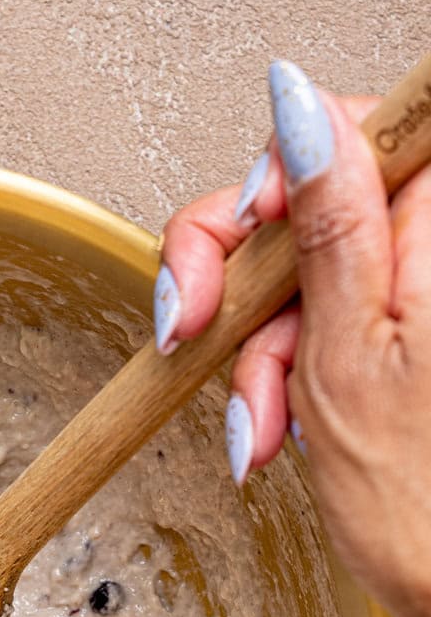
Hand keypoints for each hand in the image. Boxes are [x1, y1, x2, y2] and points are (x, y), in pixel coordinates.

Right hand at [156, 60, 430, 616]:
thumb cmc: (429, 513)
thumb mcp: (348, 356)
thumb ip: (326, 219)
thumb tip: (299, 104)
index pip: (348, 126)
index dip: (276, 176)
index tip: (242, 244)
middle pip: (314, 201)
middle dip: (249, 284)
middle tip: (208, 340)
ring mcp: (422, 294)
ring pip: (309, 273)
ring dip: (263, 351)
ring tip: (264, 428)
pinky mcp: (410, 335)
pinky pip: (331, 320)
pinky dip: (292, 372)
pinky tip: (281, 426)